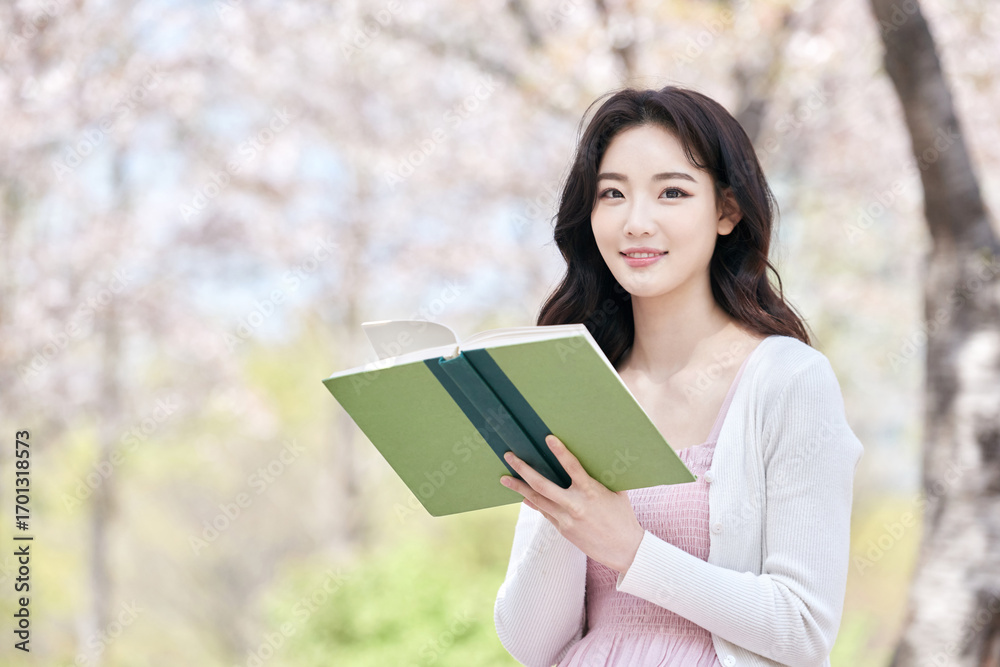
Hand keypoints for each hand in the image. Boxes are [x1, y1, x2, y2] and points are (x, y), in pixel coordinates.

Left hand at [500, 434, 645, 573]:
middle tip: (509, 456)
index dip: (560, 451)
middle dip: (523, 470)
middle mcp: (575, 506)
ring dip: (519, 488)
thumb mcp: (616, 492)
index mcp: (591, 492)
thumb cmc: (622, 516)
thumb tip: (594, 457)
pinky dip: (533, 502)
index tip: (548, 438)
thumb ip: (601, 477)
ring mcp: (566, 519)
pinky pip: (544, 512)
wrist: (625, 550)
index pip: (572, 467)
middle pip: (542, 485)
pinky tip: (523, 495)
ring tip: (504, 478)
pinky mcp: (563, 530)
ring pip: (537, 500)